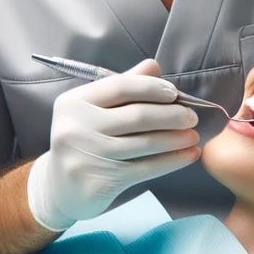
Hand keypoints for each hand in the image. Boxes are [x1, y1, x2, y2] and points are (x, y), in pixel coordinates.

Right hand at [27, 59, 200, 230]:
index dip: (152, 88)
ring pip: (144, 143)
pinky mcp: (100, 181)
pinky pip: (146, 168)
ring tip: (194, 136)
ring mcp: (87, 155)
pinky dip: (172, 161)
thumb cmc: (83, 142)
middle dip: (171, 115)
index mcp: (74, 102)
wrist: (59, 188)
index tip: (175, 93)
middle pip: (136, 115)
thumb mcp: (93, 111)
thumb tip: (153, 66)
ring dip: (176, 139)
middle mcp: (76, 126)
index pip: (120, 86)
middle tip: (192, 117)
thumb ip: (122, 87)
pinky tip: (188, 156)